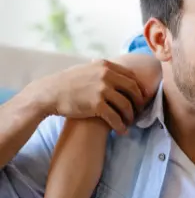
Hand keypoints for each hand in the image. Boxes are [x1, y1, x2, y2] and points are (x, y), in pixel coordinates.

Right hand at [28, 60, 148, 133]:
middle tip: (140, 111)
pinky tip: (122, 131)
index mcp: (106, 65)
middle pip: (132, 89)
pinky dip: (120, 125)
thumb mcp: (87, 69)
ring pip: (126, 104)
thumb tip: (115, 70)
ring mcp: (102, 89)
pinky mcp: (96, 104)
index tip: (141, 97)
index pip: (131, 76)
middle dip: (139, 102)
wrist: (50, 93)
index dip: (139, 88)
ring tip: (130, 122)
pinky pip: (115, 117)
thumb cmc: (68, 82)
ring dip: (131, 116)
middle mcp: (106, 75)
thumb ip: (103, 69)